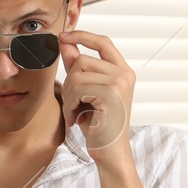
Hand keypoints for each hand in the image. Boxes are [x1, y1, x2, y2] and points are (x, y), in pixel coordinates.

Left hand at [59, 30, 134, 164]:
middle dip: (69, 82)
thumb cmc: (99, 124)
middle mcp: (124, 74)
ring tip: (75, 112)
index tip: (63, 36)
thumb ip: (77, 66)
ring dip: (68, 96)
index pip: (103, 42)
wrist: (110, 151)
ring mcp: (119, 83)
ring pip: (77, 75)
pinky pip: (78, 89)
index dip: (82, 35)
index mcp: (122, 71)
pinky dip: (70, 105)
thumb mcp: (85, 91)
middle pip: (82, 60)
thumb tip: (65, 42)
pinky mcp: (111, 95)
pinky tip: (76, 118)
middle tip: (73, 104)